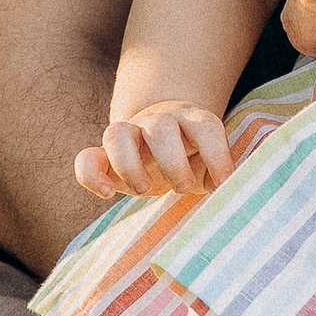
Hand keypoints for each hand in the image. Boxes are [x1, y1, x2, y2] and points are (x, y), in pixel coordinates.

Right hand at [75, 103, 234, 201]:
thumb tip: (228, 190)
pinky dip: (91, 176)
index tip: (222, 184)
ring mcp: (128, 135)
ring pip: (117, 133)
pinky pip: (86, 158)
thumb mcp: (208, 165)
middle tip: (181, 187)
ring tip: (143, 190)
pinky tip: (107, 194)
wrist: (160, 144)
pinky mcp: (104, 157)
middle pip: (161, 128)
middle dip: (173, 162)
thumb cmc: (191, 159)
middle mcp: (158, 122)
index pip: (206, 127)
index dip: (218, 155)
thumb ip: (218, 174)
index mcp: (191, 121)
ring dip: (129, 165)